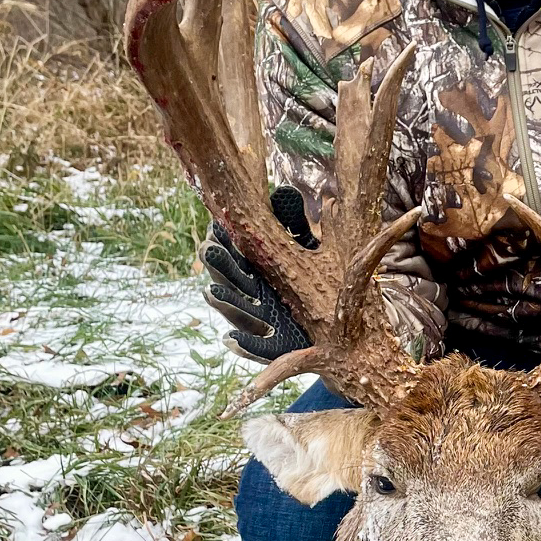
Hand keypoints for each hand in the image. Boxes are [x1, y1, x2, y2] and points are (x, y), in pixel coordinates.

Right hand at [200, 186, 312, 363]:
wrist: (333, 330)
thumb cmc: (313, 283)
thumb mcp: (306, 251)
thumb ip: (295, 224)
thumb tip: (284, 192)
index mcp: (256, 268)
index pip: (234, 252)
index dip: (223, 240)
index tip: (216, 226)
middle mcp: (253, 294)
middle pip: (230, 279)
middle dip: (218, 266)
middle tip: (208, 249)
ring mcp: (259, 321)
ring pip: (237, 312)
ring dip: (224, 302)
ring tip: (211, 292)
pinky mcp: (273, 348)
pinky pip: (256, 348)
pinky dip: (244, 344)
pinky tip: (230, 340)